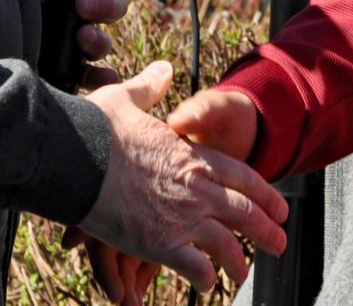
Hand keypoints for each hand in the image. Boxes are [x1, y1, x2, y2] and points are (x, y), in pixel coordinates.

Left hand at [36, 0, 130, 85]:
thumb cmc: (5, 3)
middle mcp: (83, 10)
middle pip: (114, 5)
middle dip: (105, 5)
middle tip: (82, 7)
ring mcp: (78, 40)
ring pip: (104, 39)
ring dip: (100, 39)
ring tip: (83, 38)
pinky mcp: (71, 69)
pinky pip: (94, 74)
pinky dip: (103, 76)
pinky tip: (108, 77)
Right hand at [77, 62, 286, 301]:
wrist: (73, 155)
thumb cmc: (96, 127)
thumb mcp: (126, 98)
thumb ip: (150, 87)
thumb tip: (163, 70)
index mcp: (193, 155)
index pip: (243, 177)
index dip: (265, 194)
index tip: (279, 208)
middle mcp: (195, 187)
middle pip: (244, 213)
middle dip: (266, 230)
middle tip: (279, 244)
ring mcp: (180, 217)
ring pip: (225, 244)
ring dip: (237, 261)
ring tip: (243, 273)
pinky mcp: (159, 243)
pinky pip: (194, 267)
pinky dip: (203, 278)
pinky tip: (205, 283)